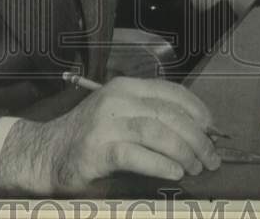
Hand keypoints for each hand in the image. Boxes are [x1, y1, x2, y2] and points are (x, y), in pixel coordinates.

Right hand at [0, 76, 221, 195]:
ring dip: (184, 151)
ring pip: (157, 131)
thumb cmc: (88, 139)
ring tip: (196, 167)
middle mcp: (116, 99)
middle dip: (197, 137)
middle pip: (169, 113)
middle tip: (211, 158)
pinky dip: (160, 163)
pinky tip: (175, 172)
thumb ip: (149, 118)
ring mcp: (106, 123)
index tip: (213, 129)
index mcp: (125, 88)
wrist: (45, 155)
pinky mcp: (97, 149)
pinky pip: (136, 154)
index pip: (171, 91)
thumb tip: (196, 134)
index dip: (198, 110)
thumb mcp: (119, 117)